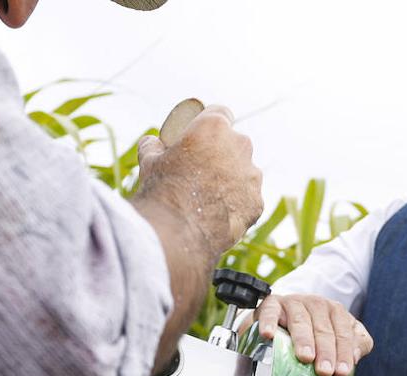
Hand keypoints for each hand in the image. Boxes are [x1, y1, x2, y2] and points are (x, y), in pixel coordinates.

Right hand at [133, 106, 263, 261]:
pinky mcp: (257, 202)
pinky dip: (236, 206)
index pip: (220, 113)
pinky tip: (218, 216)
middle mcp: (240, 145)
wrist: (178, 230)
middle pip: (235, 144)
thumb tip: (152, 142)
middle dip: (222, 154)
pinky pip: (248, 200)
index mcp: (214, 127)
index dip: (210, 124)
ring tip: (208, 200)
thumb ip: (153, 146)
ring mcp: (252, 175)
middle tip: (202, 172)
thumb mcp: (150, 161)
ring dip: (231, 181)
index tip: (201, 137)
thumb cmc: (162, 190)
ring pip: (244, 172)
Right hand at [251, 294, 373, 375]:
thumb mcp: (338, 336)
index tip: (342, 372)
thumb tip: (355, 356)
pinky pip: (270, 312)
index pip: (344, 332)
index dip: (344, 352)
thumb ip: (354, 344)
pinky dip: (268, 322)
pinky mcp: (271, 304)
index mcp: (335, 311)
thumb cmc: (314, 331)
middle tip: (324, 371)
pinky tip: (268, 335)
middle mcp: (316, 304)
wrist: (283, 316)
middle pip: (323, 328)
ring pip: (300, 320)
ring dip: (303, 339)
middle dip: (325, 350)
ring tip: (305, 357)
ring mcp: (293, 303)